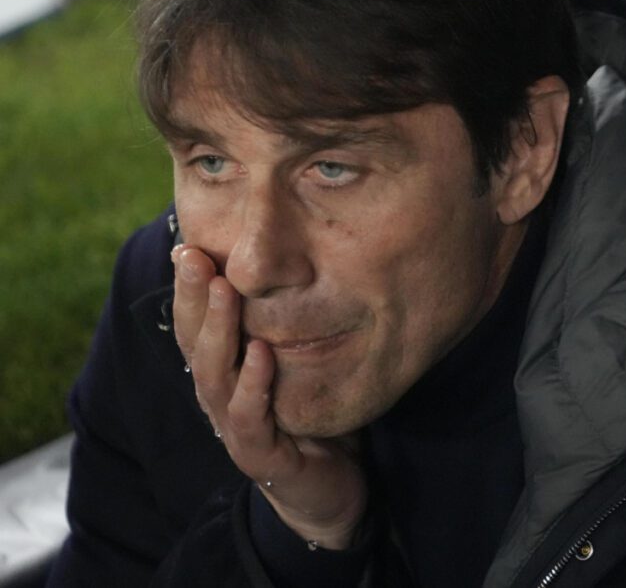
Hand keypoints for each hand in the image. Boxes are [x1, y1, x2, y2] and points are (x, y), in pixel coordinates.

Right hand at [171, 244, 367, 548]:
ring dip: (217, 330)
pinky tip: (261, 353)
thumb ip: (284, 324)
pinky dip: (253, 383)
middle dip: (192, 297)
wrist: (328, 489)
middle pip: (196, 341)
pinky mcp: (259, 454)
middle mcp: (220, 396)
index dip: (190, 286)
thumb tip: (291, 266)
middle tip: (192, 254)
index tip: (189, 243)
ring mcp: (235, 426)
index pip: (198, 323)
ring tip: (223, 290)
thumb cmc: (309, 417)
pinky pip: (248, 416)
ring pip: (214, 374)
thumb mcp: (296, 363)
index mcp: (225, 372)